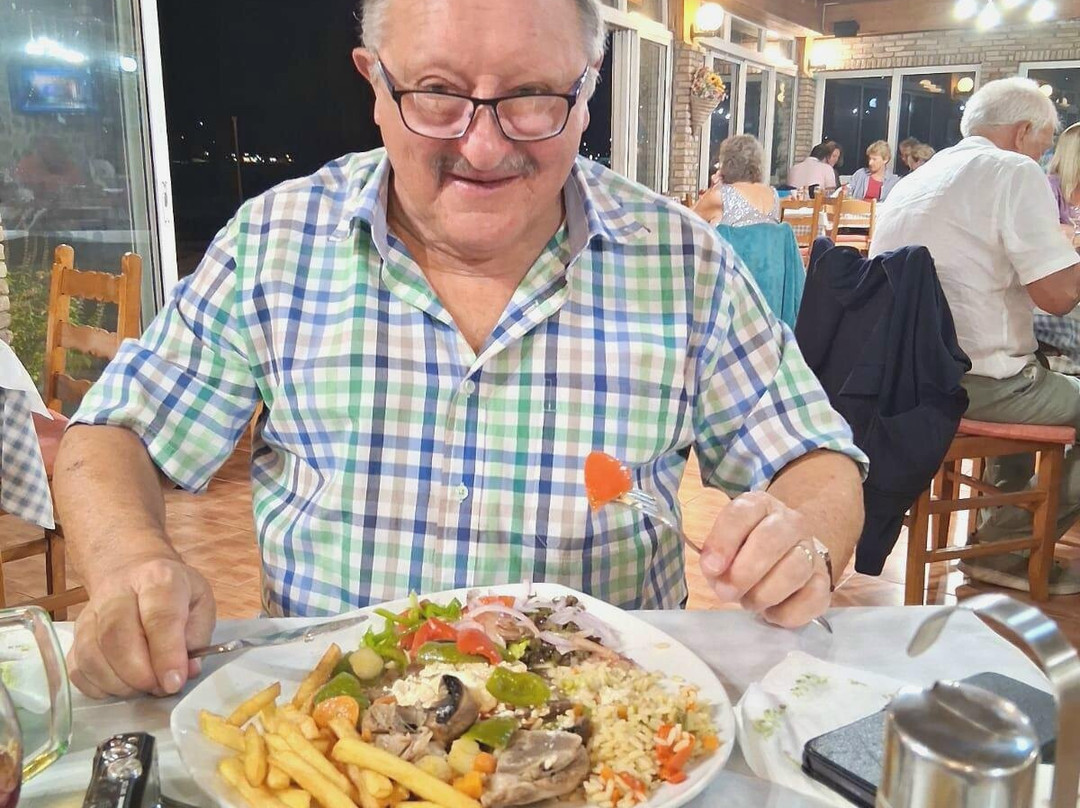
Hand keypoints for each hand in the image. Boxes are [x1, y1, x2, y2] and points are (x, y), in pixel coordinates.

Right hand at [67, 557, 215, 698]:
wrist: (133, 571)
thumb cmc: (173, 593)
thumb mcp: (200, 603)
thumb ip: (197, 637)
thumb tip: (186, 671)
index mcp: (158, 579)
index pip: (159, 618)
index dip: (167, 655)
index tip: (174, 683)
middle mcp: (117, 592)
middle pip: (117, 637)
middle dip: (140, 674)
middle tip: (160, 688)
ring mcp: (90, 613)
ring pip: (92, 655)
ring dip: (120, 683)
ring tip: (143, 686)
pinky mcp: (74, 635)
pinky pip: (77, 669)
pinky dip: (99, 686)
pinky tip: (121, 684)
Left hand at [698, 491, 831, 627]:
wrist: (782, 558)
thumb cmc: (742, 553)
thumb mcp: (721, 548)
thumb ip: (714, 557)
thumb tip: (716, 571)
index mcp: (759, 506)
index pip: (742, 514)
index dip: (724, 542)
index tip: (711, 568)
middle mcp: (790, 522)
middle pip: (771, 540)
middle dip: (744, 573)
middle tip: (726, 592)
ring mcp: (811, 550)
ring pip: (794, 570)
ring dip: (764, 594)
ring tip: (748, 602)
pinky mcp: (823, 582)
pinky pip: (812, 599)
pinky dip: (786, 612)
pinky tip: (771, 612)